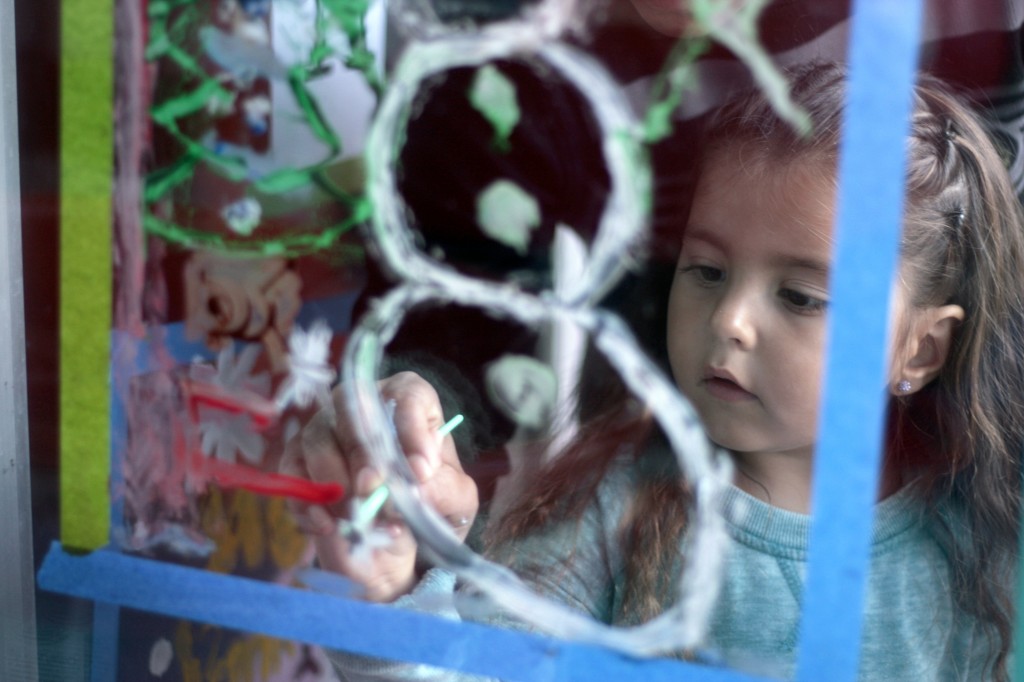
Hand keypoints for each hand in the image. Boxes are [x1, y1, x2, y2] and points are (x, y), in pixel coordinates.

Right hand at [281, 371, 478, 601]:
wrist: (397, 538)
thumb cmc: (429, 501)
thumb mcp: (453, 499)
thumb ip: (443, 488)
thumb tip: (416, 481)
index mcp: (409, 400)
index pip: (408, 396)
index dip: (412, 430)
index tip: (421, 470)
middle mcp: (362, 406)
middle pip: (352, 411)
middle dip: (364, 454)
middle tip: (374, 489)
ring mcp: (325, 429)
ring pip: (316, 440)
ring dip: (335, 482)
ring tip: (359, 517)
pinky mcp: (298, 461)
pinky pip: (292, 473)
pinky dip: (308, 503)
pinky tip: (330, 526)